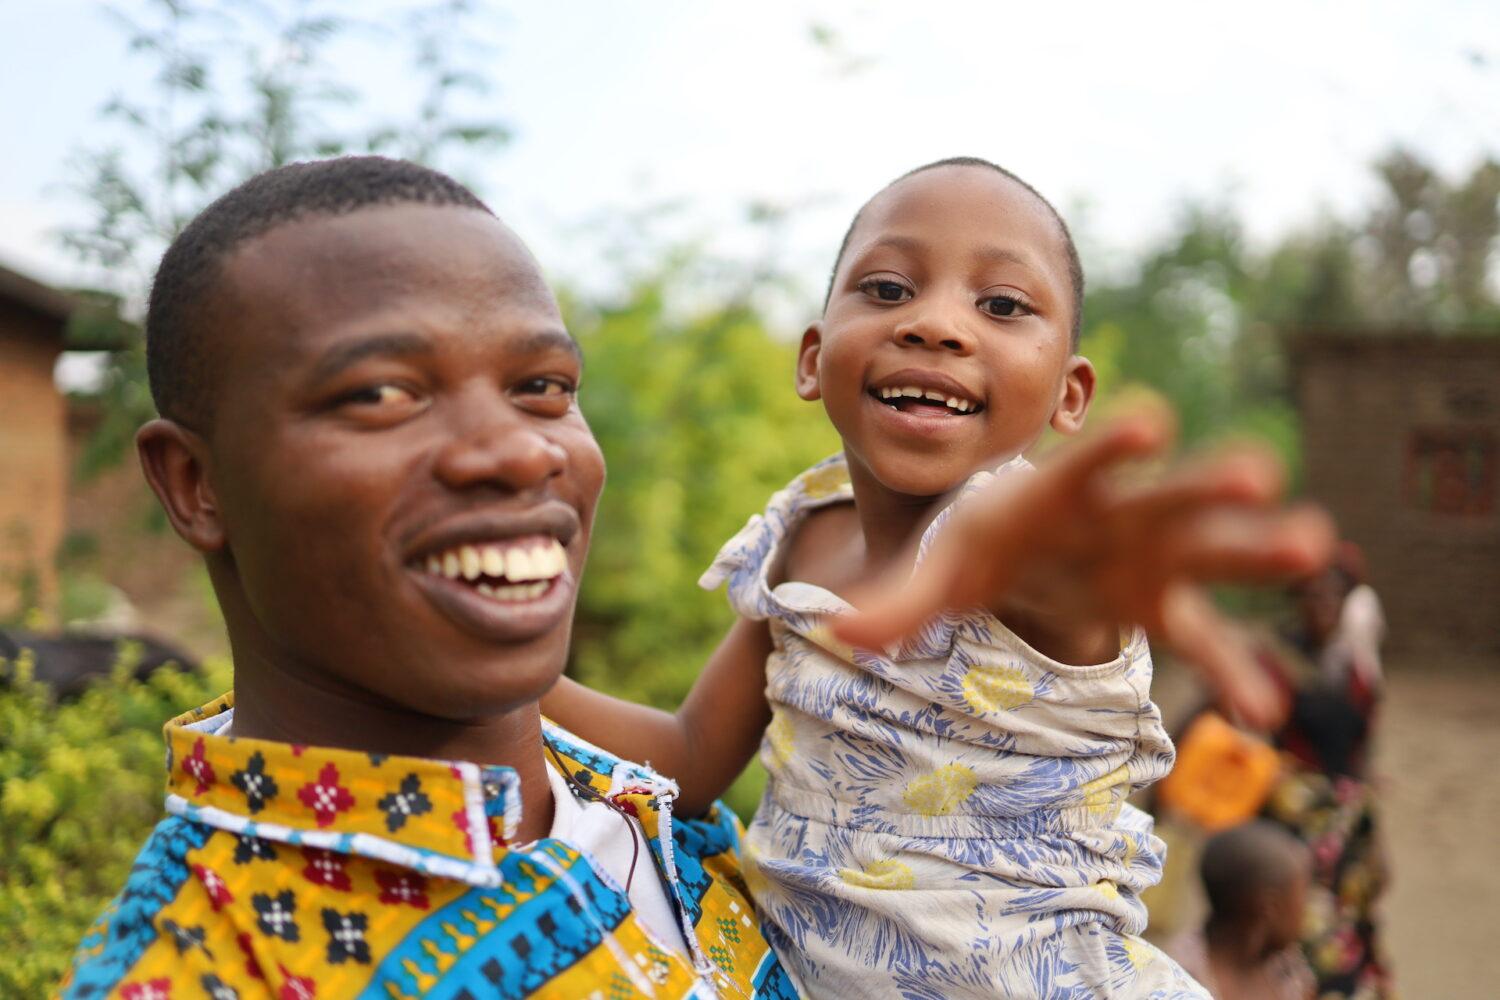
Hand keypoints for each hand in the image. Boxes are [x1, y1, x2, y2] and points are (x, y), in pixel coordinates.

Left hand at [832, 401, 1334, 729]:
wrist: (1012, 544)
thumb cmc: (978, 542)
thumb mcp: (940, 570)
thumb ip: (898, 602)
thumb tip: (834, 632)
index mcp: (1053, 496)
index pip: (1084, 465)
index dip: (1114, 445)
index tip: (1152, 424)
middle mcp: (1112, 517)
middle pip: (1163, 498)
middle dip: (1208, 489)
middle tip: (1259, 475)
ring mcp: (1145, 558)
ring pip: (1206, 551)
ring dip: (1255, 551)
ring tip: (1310, 546)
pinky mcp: (1158, 602)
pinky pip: (1200, 636)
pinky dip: (1229, 671)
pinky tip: (1265, 714)